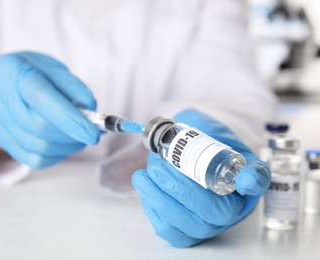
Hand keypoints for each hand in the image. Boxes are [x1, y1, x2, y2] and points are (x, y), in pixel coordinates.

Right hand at [0, 52, 100, 168]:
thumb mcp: (51, 67)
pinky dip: (55, 155)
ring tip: (78, 136)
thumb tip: (90, 108)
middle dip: (72, 135)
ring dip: (67, 146)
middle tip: (90, 133)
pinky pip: (33, 159)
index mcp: (14, 71)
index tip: (92, 133)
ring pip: (38, 147)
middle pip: (40, 128)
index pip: (41, 100)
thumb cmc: (28, 72)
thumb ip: (71, 85)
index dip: (70, 119)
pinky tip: (63, 144)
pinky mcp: (1, 141)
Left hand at [132, 109, 270, 246]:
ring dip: (161, 201)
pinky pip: (171, 230)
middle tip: (157, 167)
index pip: (258, 181)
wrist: (180, 152)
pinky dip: (154, 210)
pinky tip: (146, 188)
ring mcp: (210, 222)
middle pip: (217, 212)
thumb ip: (208, 135)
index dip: (253, 182)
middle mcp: (233, 205)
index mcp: (244, 176)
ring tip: (142, 176)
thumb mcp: (206, 130)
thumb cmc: (198, 142)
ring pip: (191, 225)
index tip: (245, 179)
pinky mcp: (187, 231)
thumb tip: (207, 143)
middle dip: (183, 191)